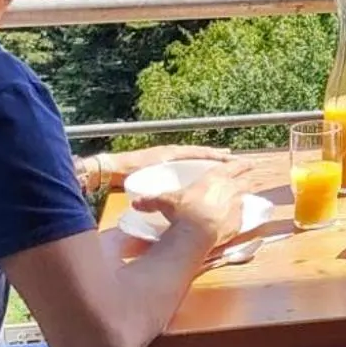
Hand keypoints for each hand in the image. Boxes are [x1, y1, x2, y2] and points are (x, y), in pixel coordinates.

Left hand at [85, 144, 232, 192]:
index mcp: (171, 154)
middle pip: (199, 154)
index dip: (213, 155)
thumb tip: (176, 193)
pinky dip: (197, 165)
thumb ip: (159, 183)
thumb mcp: (146, 174)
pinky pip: (185, 163)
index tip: (229, 157)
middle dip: (215, 156)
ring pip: (193, 159)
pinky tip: (203, 172)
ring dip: (208, 160)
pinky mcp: (164, 164)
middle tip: (234, 159)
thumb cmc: (130, 170)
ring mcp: (169, 158)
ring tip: (224, 163)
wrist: (112, 168)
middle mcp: (172, 154)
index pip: (197, 153)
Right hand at [128, 159, 264, 249]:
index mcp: (215, 178)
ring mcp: (236, 206)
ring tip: (244, 198)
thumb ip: (152, 201)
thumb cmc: (183, 212)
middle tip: (249, 180)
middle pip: (245, 181)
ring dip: (246, 197)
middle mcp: (229, 189)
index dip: (242, 163)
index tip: (250, 162)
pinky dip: (240, 216)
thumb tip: (136, 203)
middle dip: (247, 180)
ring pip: (246, 197)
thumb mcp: (166, 202)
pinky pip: (242, 217)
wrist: (196, 234)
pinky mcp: (237, 224)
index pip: (233, 166)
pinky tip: (237, 219)